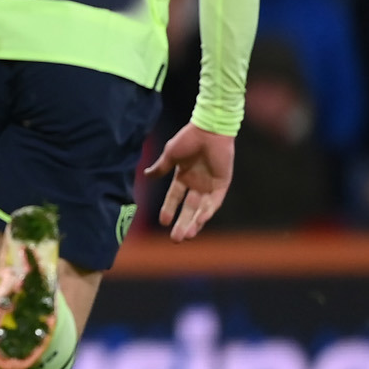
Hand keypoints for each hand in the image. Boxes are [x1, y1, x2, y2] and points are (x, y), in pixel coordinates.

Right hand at [145, 123, 235, 241]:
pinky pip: (215, 201)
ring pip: (202, 209)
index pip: (174, 198)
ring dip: (195, 223)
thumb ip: (160, 167)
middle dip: (182, 224)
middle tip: (175, 240)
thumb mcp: (170, 155)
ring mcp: (210, 184)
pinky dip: (208, 211)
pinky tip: (201, 220)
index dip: (169, 210)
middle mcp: (197, 183)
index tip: (162, 222)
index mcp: (183, 177)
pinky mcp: (222, 183)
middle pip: (189, 209)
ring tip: (187, 235)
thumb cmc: (189, 138)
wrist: (209, 129)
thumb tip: (146, 176)